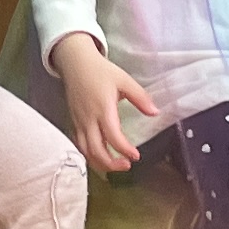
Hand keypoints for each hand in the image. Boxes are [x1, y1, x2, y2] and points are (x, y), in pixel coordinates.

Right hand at [52, 33, 159, 175]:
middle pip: (96, 150)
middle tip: (127, 165)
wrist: (75, 63)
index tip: (136, 156)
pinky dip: (89, 155)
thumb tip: (155, 112)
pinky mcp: (73, 122)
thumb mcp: (124, 80)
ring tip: (115, 165)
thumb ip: (140, 97)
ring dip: (100, 163)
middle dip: (111, 163)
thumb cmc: (100, 71)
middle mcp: (88, 119)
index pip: (112, 136)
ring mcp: (78, 122)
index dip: (124, 149)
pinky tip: (100, 157)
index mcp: (102, 108)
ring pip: (85, 151)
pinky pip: (79, 145)